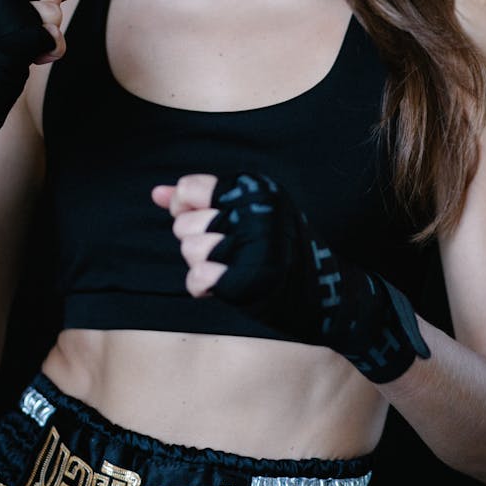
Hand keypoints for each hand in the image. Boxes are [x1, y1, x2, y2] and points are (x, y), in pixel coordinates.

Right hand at [0, 0, 74, 239]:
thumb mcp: (7, 14)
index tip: (21, 14)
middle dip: (46, 18)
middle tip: (19, 37)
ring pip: (54, 15)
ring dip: (47, 38)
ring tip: (19, 50)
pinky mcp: (10, 41)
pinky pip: (55, 38)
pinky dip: (51, 53)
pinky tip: (32, 60)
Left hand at [154, 171, 429, 383]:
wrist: (330, 297)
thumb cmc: (283, 253)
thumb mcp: (249, 215)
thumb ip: (199, 200)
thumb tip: (155, 192)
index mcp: (256, 189)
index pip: (190, 189)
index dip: (187, 210)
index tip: (210, 224)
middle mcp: (254, 211)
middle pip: (184, 224)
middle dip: (196, 242)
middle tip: (228, 252)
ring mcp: (253, 245)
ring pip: (189, 251)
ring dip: (201, 266)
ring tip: (231, 268)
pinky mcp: (249, 279)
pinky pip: (197, 279)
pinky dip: (203, 287)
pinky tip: (222, 287)